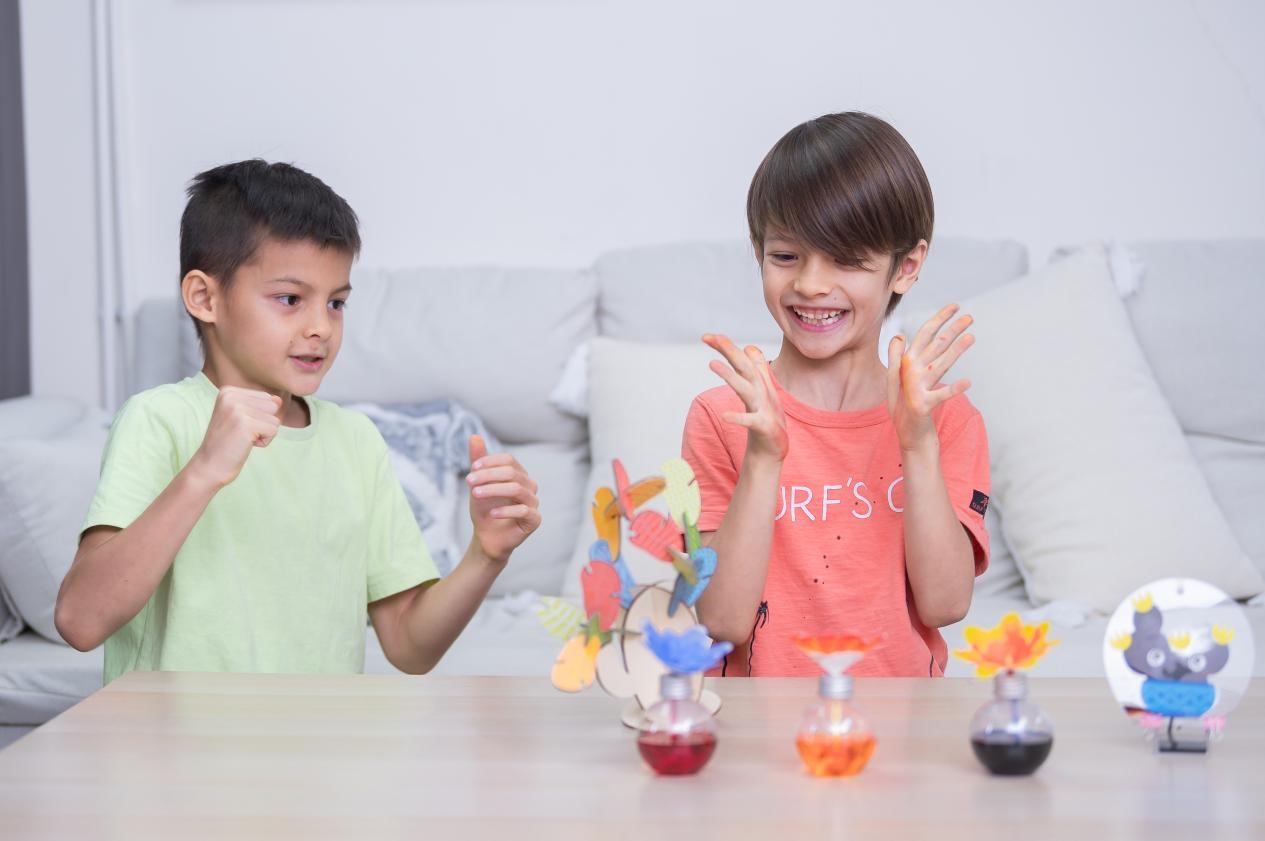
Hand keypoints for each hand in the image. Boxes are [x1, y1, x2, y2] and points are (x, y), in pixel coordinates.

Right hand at [189, 386, 281, 487]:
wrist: (209, 466)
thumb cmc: (228, 443)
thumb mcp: (242, 417)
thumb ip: (260, 405)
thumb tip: (279, 400)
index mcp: (228, 391)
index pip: (266, 398)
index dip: (258, 416)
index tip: (239, 426)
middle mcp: (231, 396)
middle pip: (272, 406)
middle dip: (263, 423)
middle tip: (242, 433)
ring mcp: (237, 409)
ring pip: (275, 419)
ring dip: (264, 433)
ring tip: (243, 439)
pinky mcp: (246, 424)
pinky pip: (273, 430)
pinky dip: (264, 442)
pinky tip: (246, 445)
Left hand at [465, 435, 541, 564]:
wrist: (487, 537)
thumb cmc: (484, 509)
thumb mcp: (478, 484)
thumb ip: (478, 461)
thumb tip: (474, 436)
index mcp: (518, 474)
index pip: (509, 460)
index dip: (491, 462)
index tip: (472, 468)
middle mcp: (529, 486)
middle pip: (512, 473)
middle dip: (488, 476)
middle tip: (469, 482)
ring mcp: (533, 503)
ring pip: (517, 489)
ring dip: (494, 490)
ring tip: (475, 495)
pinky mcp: (534, 520)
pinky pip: (524, 511)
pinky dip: (506, 510)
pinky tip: (492, 513)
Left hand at [703, 333, 788, 461]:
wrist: (773, 450)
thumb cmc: (765, 419)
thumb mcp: (762, 392)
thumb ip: (758, 369)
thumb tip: (750, 346)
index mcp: (759, 384)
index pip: (742, 360)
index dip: (727, 347)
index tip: (707, 336)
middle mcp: (762, 392)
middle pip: (746, 368)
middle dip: (731, 351)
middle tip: (714, 337)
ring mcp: (764, 409)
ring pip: (746, 389)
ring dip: (731, 376)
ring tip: (712, 364)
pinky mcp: (765, 427)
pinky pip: (750, 422)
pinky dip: (738, 418)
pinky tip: (724, 416)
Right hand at [887, 304, 973, 450]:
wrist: (908, 434)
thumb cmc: (904, 404)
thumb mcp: (894, 379)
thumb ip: (896, 357)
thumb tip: (900, 335)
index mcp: (906, 362)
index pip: (924, 335)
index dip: (939, 319)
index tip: (955, 306)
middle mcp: (911, 372)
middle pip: (935, 346)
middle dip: (952, 330)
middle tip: (970, 317)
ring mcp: (917, 388)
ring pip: (939, 365)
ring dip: (955, 351)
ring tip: (971, 337)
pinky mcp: (923, 405)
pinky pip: (941, 396)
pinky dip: (953, 390)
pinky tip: (968, 383)